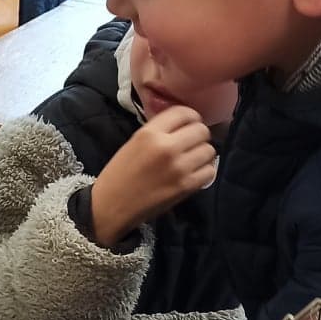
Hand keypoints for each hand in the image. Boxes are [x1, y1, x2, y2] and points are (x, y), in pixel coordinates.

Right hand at [90, 106, 217, 247]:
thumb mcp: (133, 143)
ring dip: (203, 154)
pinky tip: (194, 174)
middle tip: (191, 145)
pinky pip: (210, 170)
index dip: (191, 117)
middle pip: (201, 130)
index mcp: (149, 133)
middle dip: (198, 136)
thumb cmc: (118, 175)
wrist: (110, 207)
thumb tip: (182, 125)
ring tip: (192, 161)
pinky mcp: (186, 186)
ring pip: (209, 150)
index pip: (183, 112)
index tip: (189, 125)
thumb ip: (157, 131)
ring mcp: (179, 167)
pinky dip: (204, 171)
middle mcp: (166, 147)